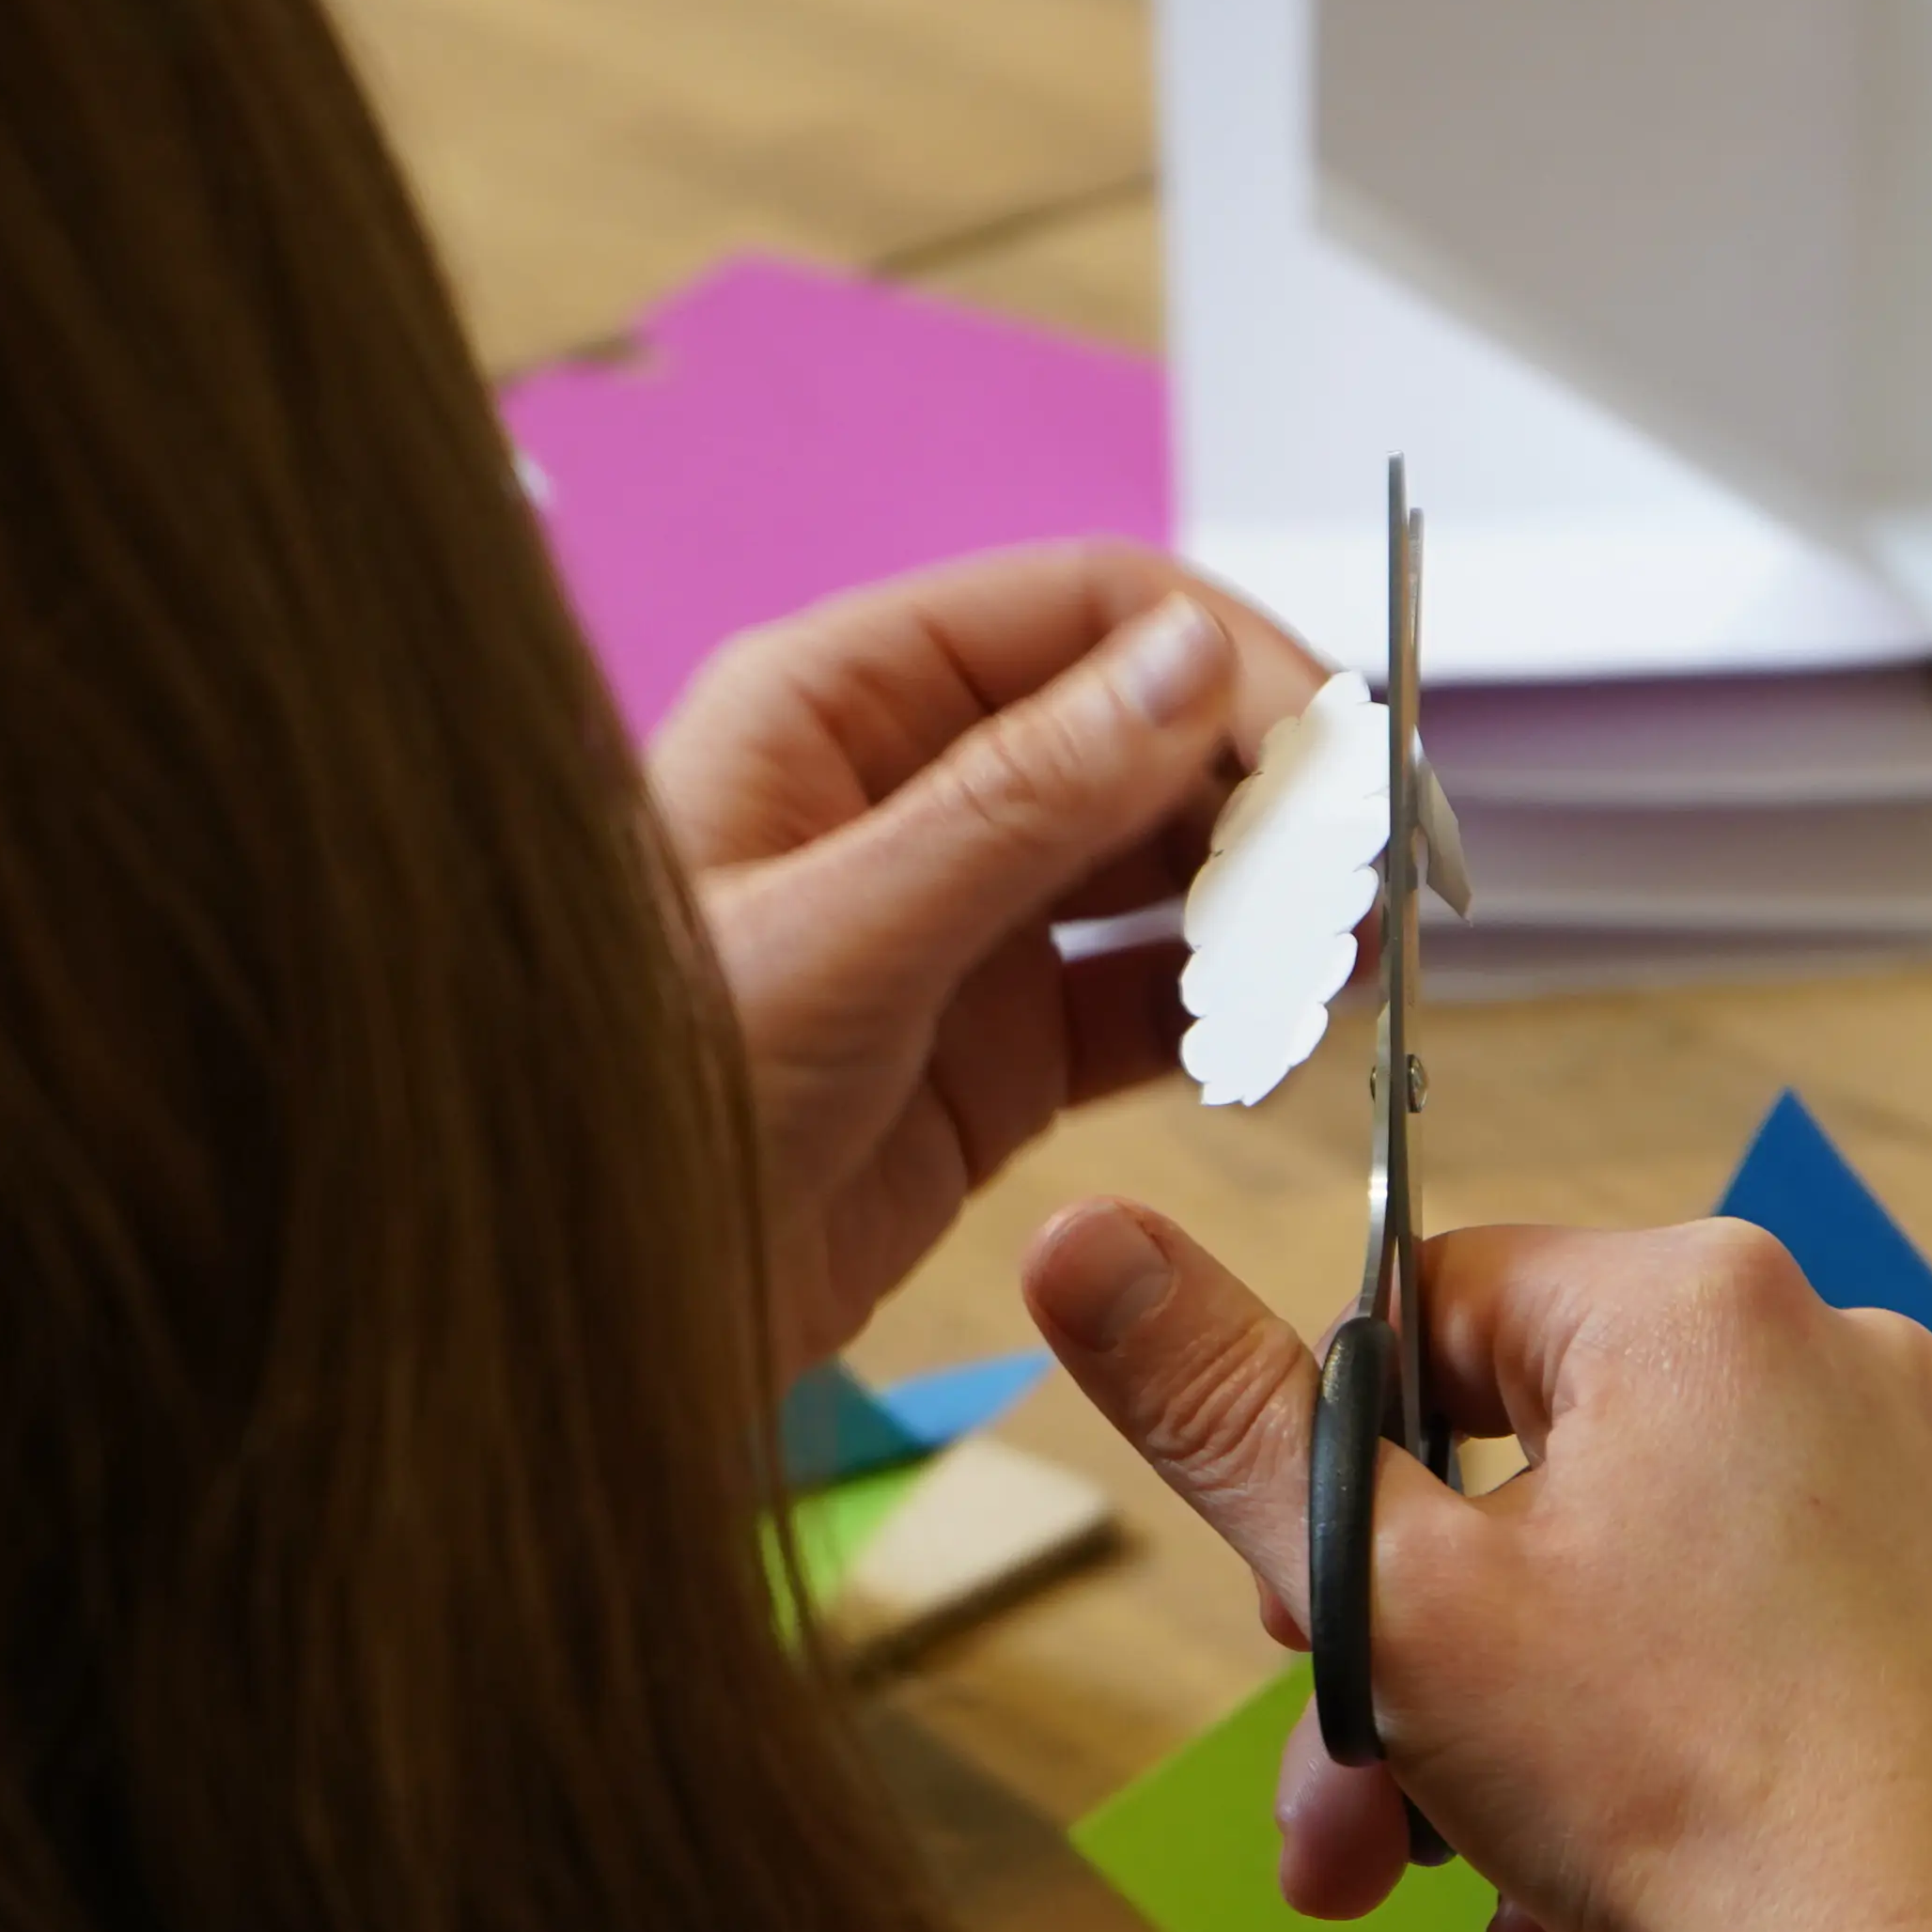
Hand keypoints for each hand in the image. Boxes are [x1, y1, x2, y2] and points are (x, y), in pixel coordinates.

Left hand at [656, 544, 1333, 1372]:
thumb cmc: (626, 1112)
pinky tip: (1282, 1029)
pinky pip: (1139, 1000)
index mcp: (834, 708)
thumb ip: (1020, 801)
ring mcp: (952, 930)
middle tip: (1381, 868)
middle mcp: (903, 799)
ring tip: (1352, 947)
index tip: (1347, 755)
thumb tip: (1187, 663)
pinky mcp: (983, 1060)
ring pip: (1157, 863)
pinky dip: (1224, 1006)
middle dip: (1275, 783)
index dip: (1234, 664)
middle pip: (1142, 729)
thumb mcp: (838, 938)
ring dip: (1268, 893)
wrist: (549, 1320)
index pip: (1086, 611)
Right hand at [1019, 1197, 1931, 1931]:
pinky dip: (1635, 1745)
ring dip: (1498, 1730)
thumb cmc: (1663, 1779)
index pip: (1432, 1315)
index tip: (1291, 1626)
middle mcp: (1827, 1352)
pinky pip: (1729, 1641)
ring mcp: (1905, 1484)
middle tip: (1337, 1808)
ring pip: (1621, 1578)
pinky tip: (1572, 1894)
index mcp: (1694, 1299)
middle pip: (1525, 1472)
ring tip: (1445, 1879)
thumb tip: (1073, 1232)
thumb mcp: (1387, 1596)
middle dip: (1401, 1658)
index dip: (1328, 1476)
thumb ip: (1221, 1411)